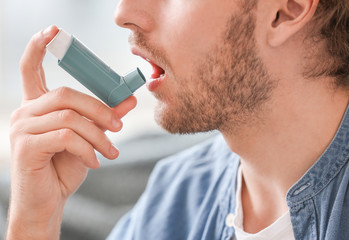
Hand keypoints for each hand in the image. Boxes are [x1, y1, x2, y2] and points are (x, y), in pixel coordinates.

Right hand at [6, 25, 136, 238]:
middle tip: (119, 126)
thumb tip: (130, 100)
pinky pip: (66, 137)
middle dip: (98, 109)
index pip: (30, 70)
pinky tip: (96, 162)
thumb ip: (105, 117)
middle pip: (66, 94)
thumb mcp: (90, 138)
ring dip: (97, 135)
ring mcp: (21, 129)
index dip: (39, 48)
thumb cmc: (65, 167)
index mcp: (37, 107)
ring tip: (111, 151)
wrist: (50, 200)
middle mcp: (24, 113)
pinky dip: (88, 149)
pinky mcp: (25, 147)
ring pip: (70, 117)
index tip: (53, 30)